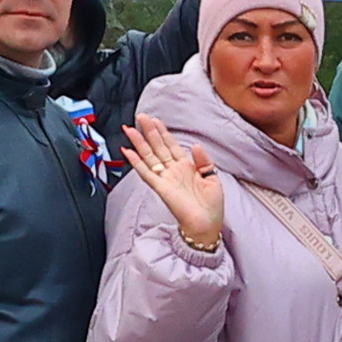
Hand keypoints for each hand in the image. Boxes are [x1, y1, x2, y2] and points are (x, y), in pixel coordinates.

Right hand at [122, 115, 223, 249]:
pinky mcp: (160, 188)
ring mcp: (166, 179)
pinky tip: (128, 152)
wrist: (207, 225)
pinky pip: (146, 173)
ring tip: (130, 129)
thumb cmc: (212, 206)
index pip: (171, 145)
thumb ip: (204, 161)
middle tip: (140, 117)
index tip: (155, 119)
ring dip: (139, 143)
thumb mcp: (213, 178)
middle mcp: (173, 171)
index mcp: (186, 167)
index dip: (163, 132)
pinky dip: (136, 162)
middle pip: (158, 147)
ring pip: (149, 157)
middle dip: (149, 131)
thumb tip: (196, 145)